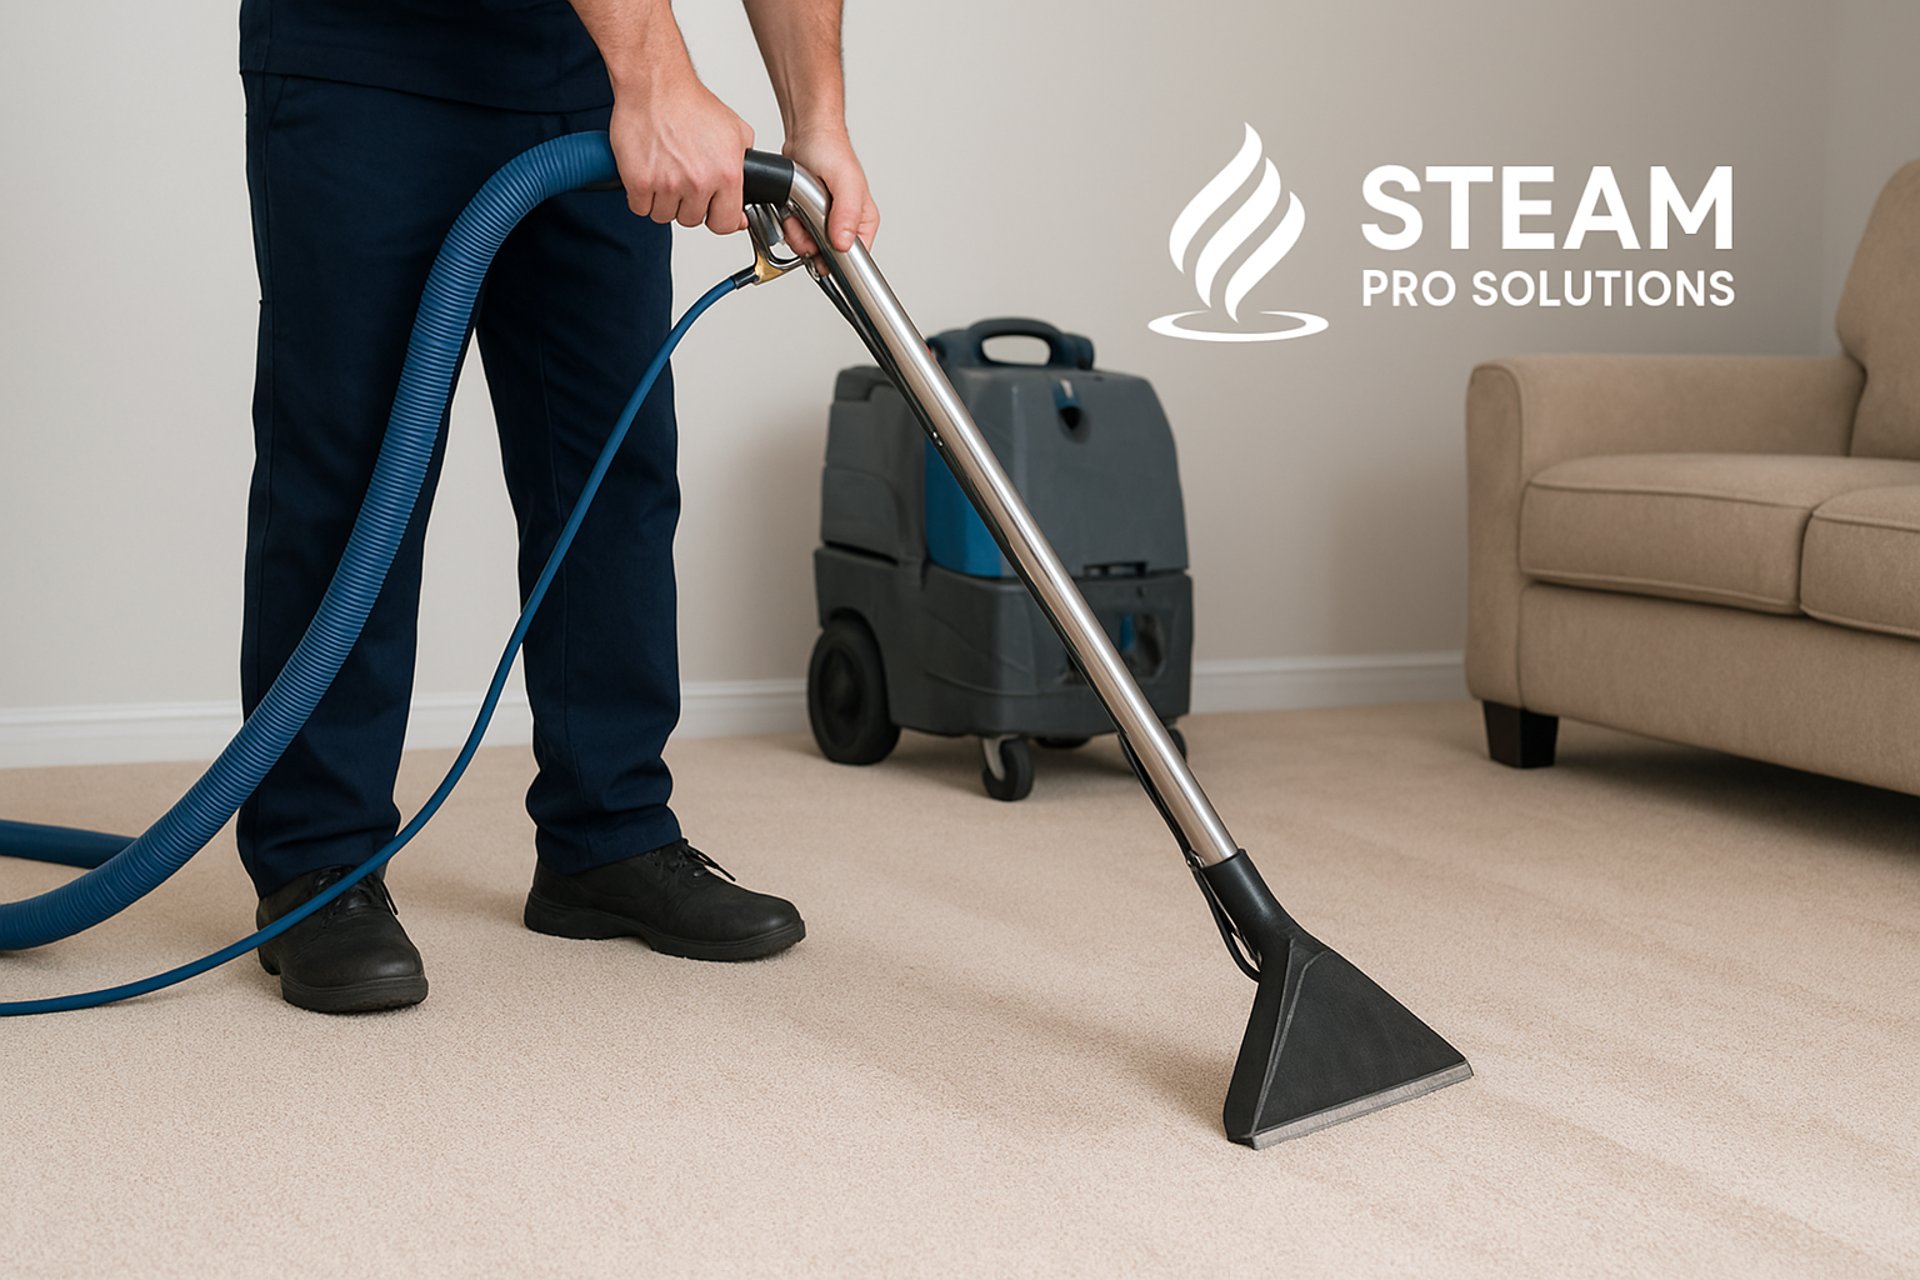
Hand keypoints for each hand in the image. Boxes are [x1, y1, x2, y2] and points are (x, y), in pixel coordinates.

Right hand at [609, 68, 754, 235]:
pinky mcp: (640, 182)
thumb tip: (746, 196)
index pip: (726, 223)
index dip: (718, 218)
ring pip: (664, 216)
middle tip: (682, 179)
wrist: (654, 84)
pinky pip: (640, 208)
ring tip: (664, 173)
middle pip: (692, 219)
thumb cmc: (689, 102)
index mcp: (726, 174)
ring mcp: (668, 184)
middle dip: (687, 204)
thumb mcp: (735, 131)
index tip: (712, 210)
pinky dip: (641, 196)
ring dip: (663, 201)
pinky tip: (647, 175)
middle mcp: (698, 181)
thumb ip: (744, 166)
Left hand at [779, 126, 878, 256]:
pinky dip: (788, 225)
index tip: (821, 243)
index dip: (835, 258)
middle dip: (809, 243)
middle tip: (806, 220)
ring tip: (798, 211)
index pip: (855, 259)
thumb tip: (844, 243)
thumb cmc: (830, 150)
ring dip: (796, 233)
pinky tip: (792, 209)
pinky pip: (795, 235)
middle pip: (826, 257)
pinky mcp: (807, 219)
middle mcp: (846, 225)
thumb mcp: (845, 182)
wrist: (806, 134)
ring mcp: (825, 223)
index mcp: (863, 222)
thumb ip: (847, 213)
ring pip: (807, 248)